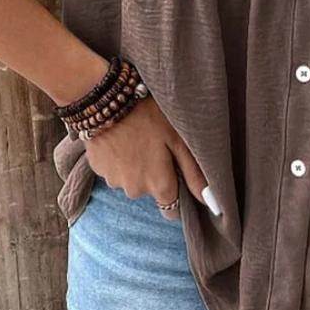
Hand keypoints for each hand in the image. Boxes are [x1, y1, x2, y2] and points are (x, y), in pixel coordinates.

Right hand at [82, 95, 219, 220]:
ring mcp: (113, 180)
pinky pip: (112, 169)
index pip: (171, 210)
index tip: (176, 175)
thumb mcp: (179, 140)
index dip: (176, 194)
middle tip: (156, 146)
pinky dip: (118, 158)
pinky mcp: (96, 168)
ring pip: (130, 179)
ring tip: (137, 139)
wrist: (107, 99)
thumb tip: (212, 202)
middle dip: (154, 175)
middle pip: (150, 191)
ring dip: (135, 166)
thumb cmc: (149, 116)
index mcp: (158, 185)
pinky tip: (121, 138)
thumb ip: (194, 174)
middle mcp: (135, 191)